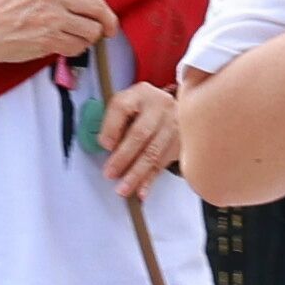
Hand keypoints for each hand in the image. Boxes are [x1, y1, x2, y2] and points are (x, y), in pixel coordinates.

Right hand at [0, 0, 128, 72]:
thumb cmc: (6, 7)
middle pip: (99, 6)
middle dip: (109, 21)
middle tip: (108, 27)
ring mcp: (52, 19)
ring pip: (92, 30)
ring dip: (91, 36)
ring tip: (79, 36)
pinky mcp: (49, 40)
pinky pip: (78, 47)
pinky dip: (77, 48)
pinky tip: (67, 44)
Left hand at [90, 79, 187, 203]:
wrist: (175, 109)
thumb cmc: (144, 109)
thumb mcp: (127, 104)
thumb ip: (114, 121)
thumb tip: (107, 145)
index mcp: (140, 94)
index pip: (122, 106)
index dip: (112, 126)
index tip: (104, 145)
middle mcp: (160, 106)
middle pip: (141, 133)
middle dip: (123, 157)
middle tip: (110, 172)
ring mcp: (173, 124)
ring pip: (153, 152)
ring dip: (136, 174)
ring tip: (123, 188)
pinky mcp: (180, 143)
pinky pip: (163, 164)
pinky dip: (150, 180)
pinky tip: (141, 190)